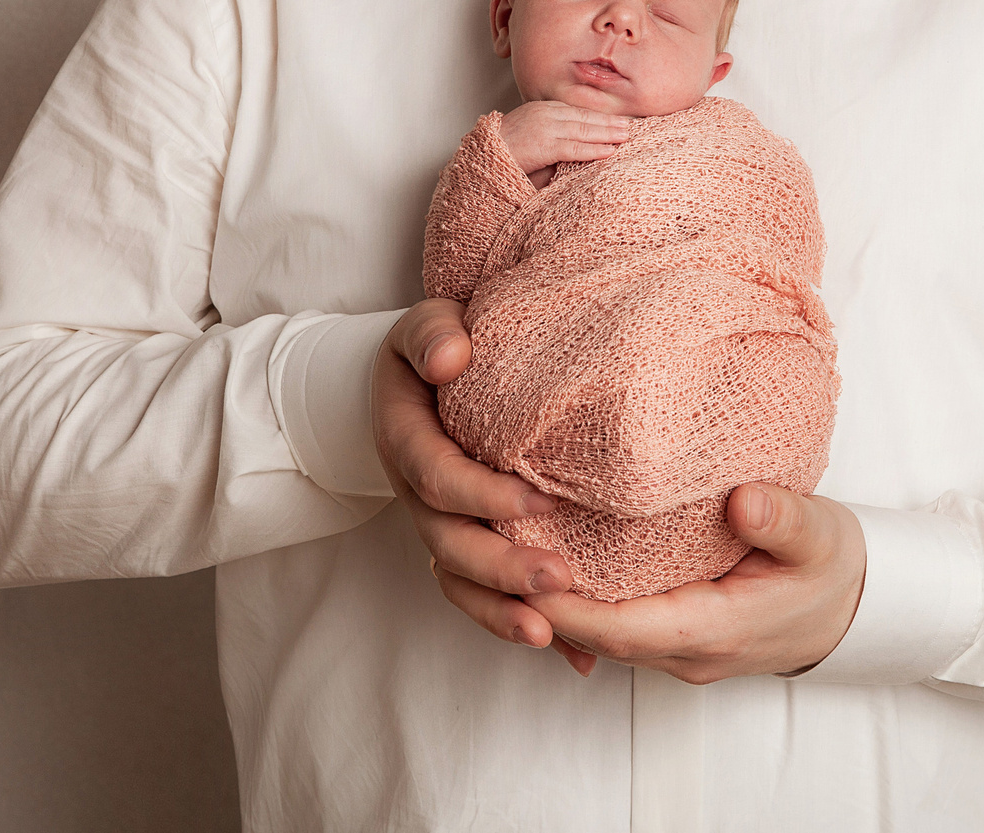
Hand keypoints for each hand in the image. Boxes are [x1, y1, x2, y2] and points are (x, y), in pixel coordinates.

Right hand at [371, 299, 587, 665]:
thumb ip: (432, 336)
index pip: (438, 477)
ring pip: (462, 583)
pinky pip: (486, 596)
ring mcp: (441, 527)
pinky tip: (575, 658)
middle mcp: (420, 496)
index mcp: (408, 442)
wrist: (425, 376)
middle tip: (560, 579)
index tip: (539, 501)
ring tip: (553, 636)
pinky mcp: (468, 546)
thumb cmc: (438, 347)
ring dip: (503, 613)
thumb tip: (451, 358)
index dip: (483, 495)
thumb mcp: (426, 326)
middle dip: (501, 569)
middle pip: (450, 545)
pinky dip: (523, 626)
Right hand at [497, 101, 633, 175]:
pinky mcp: (543, 145)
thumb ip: (549, 136)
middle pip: (583, 116)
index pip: (576, 110)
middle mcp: (545, 114)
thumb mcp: (527, 135)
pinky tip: (609, 151)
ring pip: (583, 130)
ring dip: (607, 133)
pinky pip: (574, 148)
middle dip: (608, 121)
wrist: (482, 157)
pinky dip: (594, 149)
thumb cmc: (501, 151)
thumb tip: (571, 145)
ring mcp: (544, 128)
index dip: (597, 115)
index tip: (614, 119)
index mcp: (541, 109)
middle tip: (629, 125)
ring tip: (625, 136)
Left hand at [528, 483, 866, 681]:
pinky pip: (610, 617)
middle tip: (485, 540)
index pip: (620, 628)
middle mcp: (683, 650)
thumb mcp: (822, 537)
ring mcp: (673, 645)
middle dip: (538, 598)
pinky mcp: (668, 627)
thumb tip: (744, 503)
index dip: (567, 603)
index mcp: (713, 631)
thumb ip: (785, 521)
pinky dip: (575, 591)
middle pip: (592, 633)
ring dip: (549, 596)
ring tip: (496, 539)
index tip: (525, 563)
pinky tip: (543, 549)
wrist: (852, 607)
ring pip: (595, 629)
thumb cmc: (833, 569)